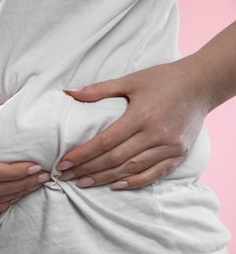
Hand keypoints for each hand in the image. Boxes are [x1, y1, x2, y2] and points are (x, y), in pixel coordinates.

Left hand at [58, 59, 208, 188]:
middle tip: (66, 176)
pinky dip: (134, 182)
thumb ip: (99, 89)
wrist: (201, 84)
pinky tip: (115, 185)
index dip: (82, 154)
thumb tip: (69, 91)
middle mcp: (155, 133)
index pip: (105, 141)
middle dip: (87, 169)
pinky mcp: (179, 154)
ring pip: (131, 169)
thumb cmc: (163, 79)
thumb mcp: (131, 80)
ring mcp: (169, 146)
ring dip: (105, 178)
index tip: (63, 163)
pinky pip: (154, 174)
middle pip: (115, 158)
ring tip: (83, 183)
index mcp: (141, 114)